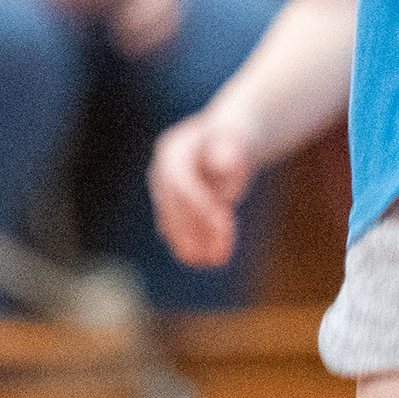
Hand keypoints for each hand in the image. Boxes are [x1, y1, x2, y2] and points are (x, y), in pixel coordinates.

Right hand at [148, 96, 271, 270]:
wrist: (228, 137)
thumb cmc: (236, 136)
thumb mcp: (238, 137)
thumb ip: (229, 151)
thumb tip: (223, 165)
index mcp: (172, 149)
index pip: (181, 183)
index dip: (200, 207)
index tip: (225, 227)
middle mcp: (160, 171)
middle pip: (174, 206)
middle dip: (197, 230)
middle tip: (222, 254)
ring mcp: (162, 190)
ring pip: (172, 222)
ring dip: (193, 243)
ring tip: (217, 260)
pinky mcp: (170, 207)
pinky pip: (176, 229)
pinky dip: (192, 245)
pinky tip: (211, 260)